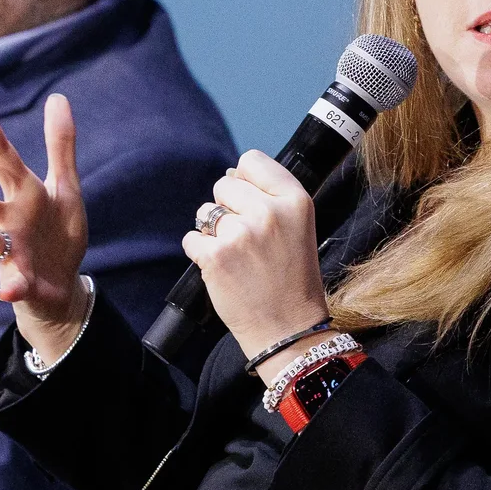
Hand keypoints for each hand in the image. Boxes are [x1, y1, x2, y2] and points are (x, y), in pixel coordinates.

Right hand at [0, 95, 92, 358]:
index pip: (2, 159)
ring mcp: (11, 253)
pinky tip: (5, 291)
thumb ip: (59, 145)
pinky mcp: (22, 282)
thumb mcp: (64, 186)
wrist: (60, 284)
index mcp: (22, 194)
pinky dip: (10, 288)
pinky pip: (14, 285)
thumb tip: (58, 97)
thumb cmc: (56, 232)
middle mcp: (8, 221)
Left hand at [183, 150, 331, 380]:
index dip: (245, 180)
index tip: (251, 202)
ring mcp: (240, 234)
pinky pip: (192, 238)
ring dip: (213, 231)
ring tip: (237, 257)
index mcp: (295, 200)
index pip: (252, 161)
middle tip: (247, 239)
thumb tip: (230, 175)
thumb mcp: (298, 227)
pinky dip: (200, 253)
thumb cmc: (292, 278)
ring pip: (205, 212)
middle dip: (228, 208)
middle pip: (225, 185)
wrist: (287, 328)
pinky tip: (222, 269)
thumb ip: (269, 197)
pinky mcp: (215, 256)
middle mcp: (268, 212)